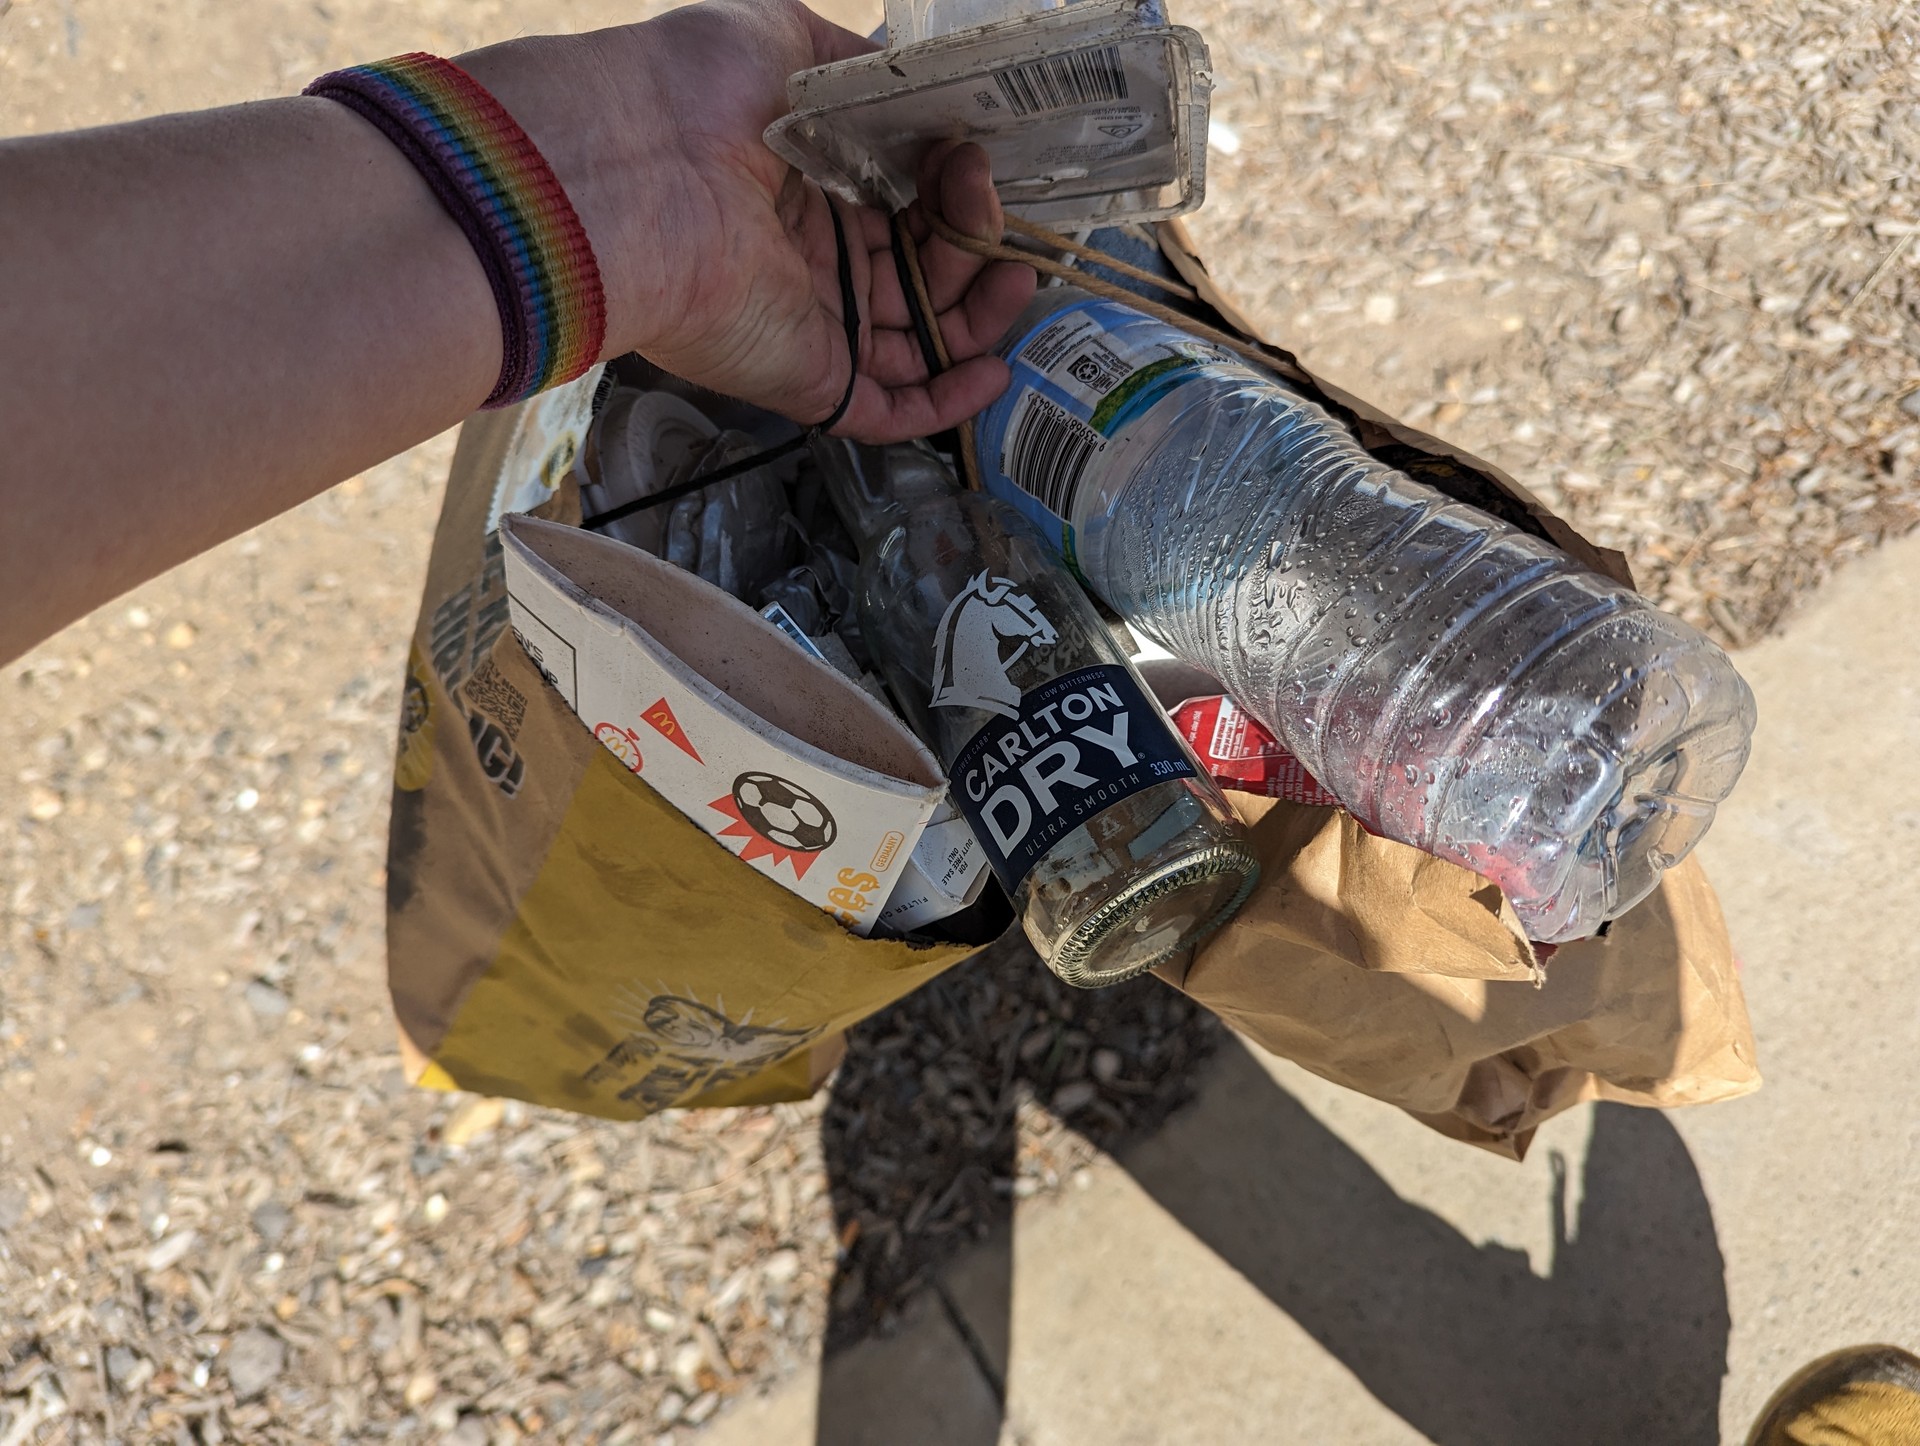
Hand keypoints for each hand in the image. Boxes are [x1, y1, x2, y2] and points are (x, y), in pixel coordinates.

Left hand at [462, 0, 1038, 442]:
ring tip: (1018, 280)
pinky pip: (892, 411)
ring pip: (920, 340)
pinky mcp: (811, 380)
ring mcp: (813, 324)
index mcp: (804, 186)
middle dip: (972, 244)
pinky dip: (950, 401)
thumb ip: (855, 64)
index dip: (952, 187)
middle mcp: (810, 259)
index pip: (902, 203)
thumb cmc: (691, 94)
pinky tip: (996, 368)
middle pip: (920, 272)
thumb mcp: (781, 38)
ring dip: (980, 317)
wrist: (629, 172)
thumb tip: (910, 83)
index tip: (973, 155)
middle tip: (989, 209)